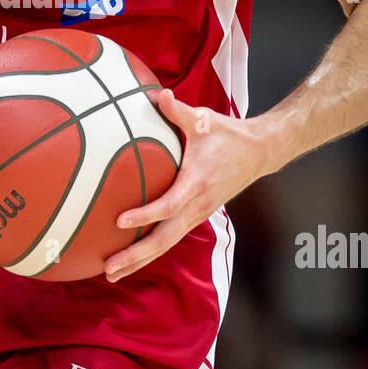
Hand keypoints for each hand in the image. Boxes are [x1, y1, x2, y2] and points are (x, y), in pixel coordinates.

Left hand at [103, 89, 269, 281]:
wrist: (260, 152)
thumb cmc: (228, 134)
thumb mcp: (203, 119)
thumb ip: (178, 111)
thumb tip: (158, 94)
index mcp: (197, 182)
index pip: (169, 205)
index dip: (145, 214)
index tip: (119, 221)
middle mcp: (198, 205)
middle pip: (164, 238)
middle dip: (136, 256)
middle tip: (107, 269)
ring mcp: (198, 214)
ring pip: (167, 244)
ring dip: (140, 260)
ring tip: (111, 273)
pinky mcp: (197, 216)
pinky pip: (171, 238)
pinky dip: (151, 251)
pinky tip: (132, 258)